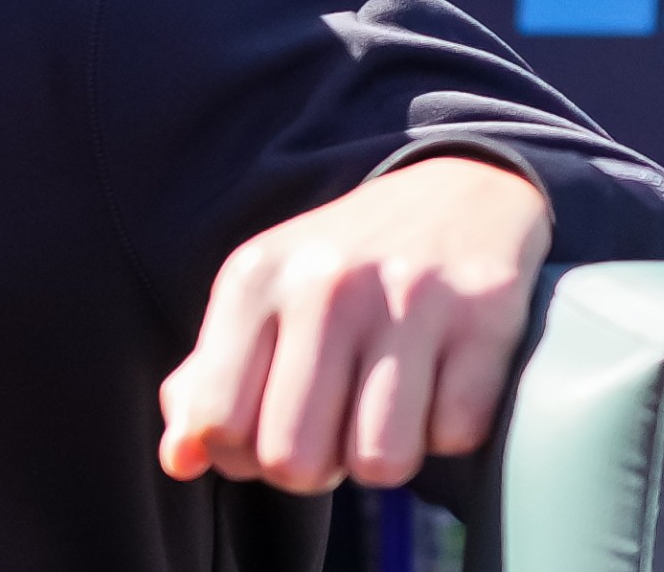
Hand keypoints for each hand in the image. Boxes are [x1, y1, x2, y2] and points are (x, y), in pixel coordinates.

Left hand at [157, 155, 551, 493]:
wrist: (460, 193)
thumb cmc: (342, 268)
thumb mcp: (261, 298)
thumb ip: (208, 378)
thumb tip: (179, 460)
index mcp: (252, 280)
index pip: (216, 423)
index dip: (240, 457)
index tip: (268, 433)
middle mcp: (322, 285)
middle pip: (294, 460)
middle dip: (315, 470)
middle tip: (332, 429)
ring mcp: (406, 301)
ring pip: (378, 463)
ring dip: (383, 455)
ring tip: (384, 409)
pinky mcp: (484, 320)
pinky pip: (453, 437)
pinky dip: (447, 427)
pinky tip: (440, 381)